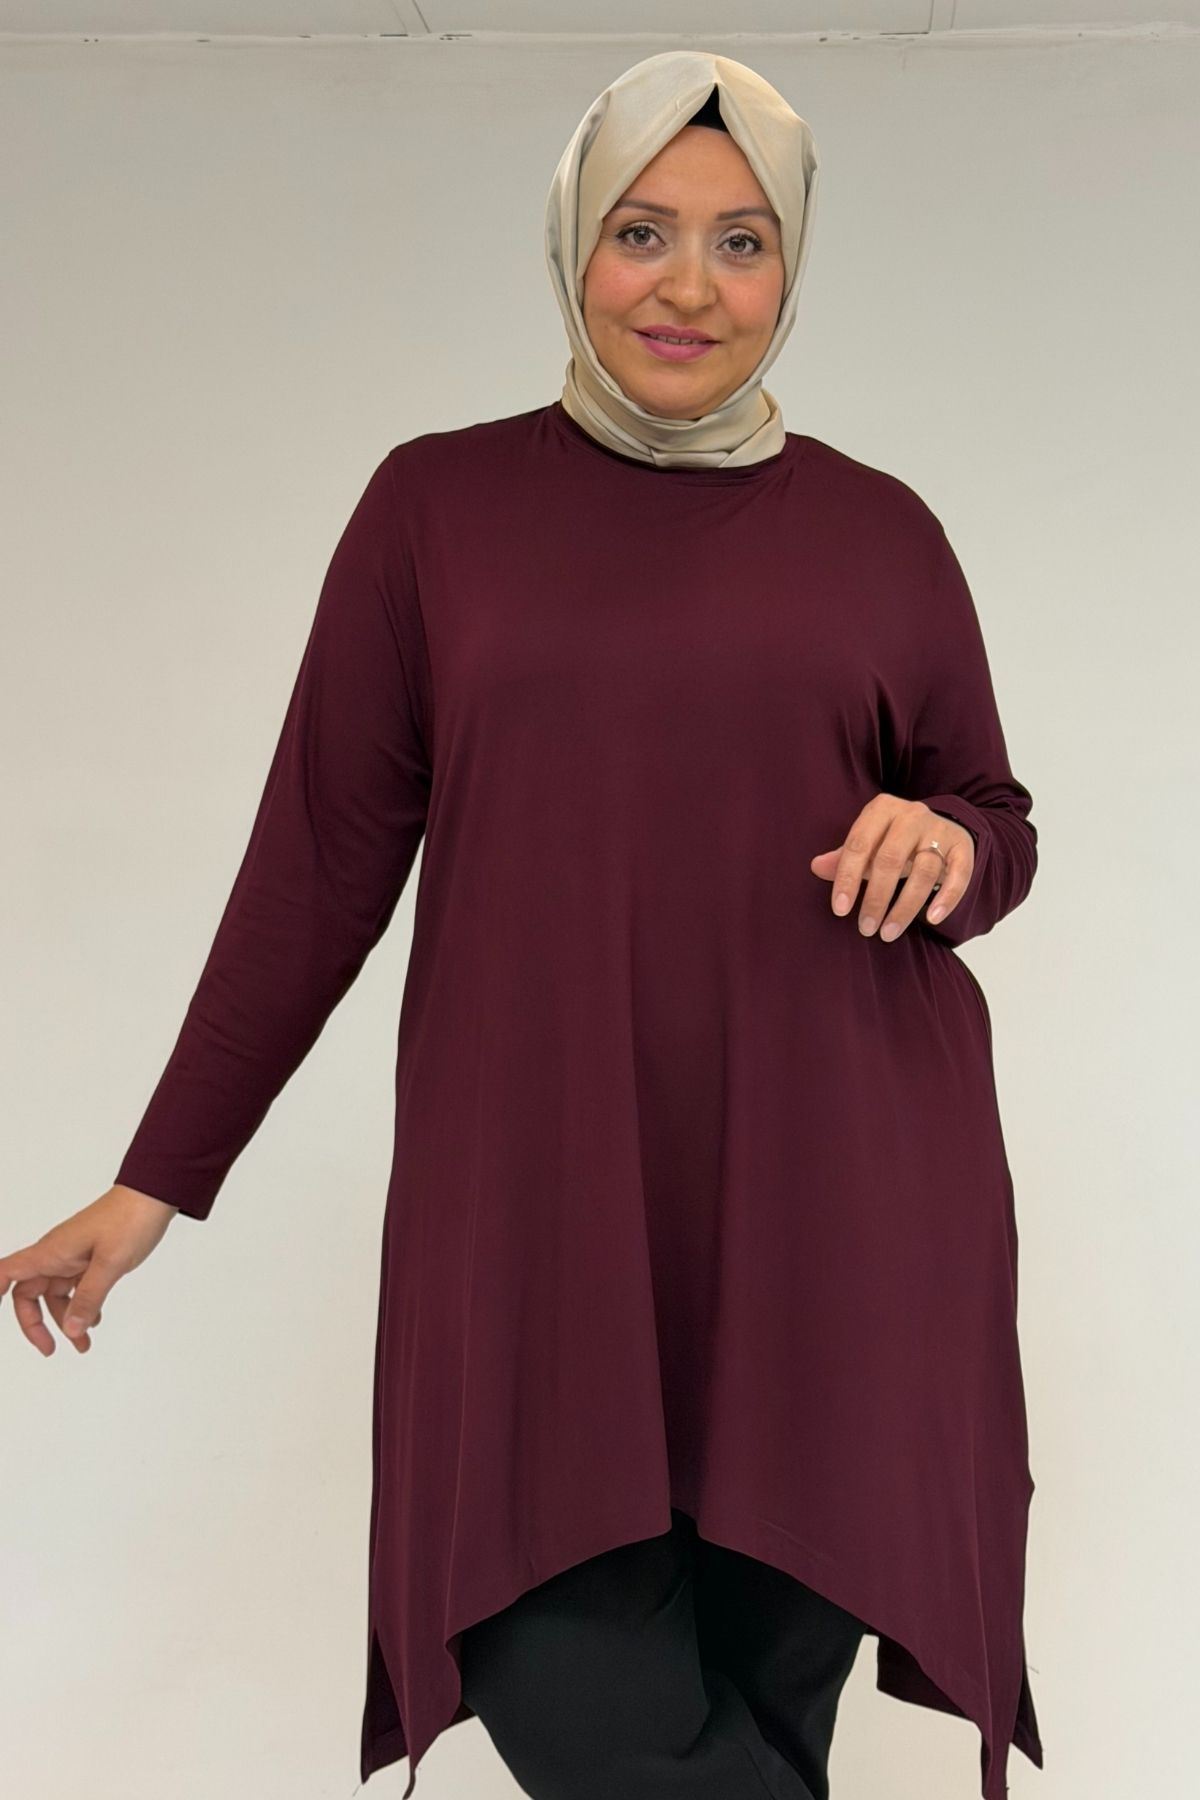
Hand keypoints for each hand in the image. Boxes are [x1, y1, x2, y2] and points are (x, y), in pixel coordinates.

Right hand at [0, 1185, 178, 1355]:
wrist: (153, 1195)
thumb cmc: (130, 1219)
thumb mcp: (110, 1263)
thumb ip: (89, 1298)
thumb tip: (70, 1329)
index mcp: (52, 1252)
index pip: (8, 1272)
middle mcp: (57, 1254)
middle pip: (30, 1293)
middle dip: (35, 1323)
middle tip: (51, 1348)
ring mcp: (74, 1256)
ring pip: (56, 1295)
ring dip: (66, 1320)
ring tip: (83, 1343)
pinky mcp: (91, 1258)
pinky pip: (77, 1288)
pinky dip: (82, 1306)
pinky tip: (95, 1320)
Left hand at [810, 794, 974, 940]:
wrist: (939, 827)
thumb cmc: (893, 840)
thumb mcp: (868, 843)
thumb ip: (844, 857)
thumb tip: (816, 867)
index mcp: (882, 809)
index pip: (858, 845)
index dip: (847, 879)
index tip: (840, 910)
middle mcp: (912, 815)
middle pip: (890, 860)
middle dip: (876, 898)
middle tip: (865, 928)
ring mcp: (940, 830)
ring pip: (924, 871)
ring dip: (905, 907)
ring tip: (888, 933)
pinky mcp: (963, 847)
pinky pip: (959, 875)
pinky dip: (947, 898)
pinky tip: (932, 919)